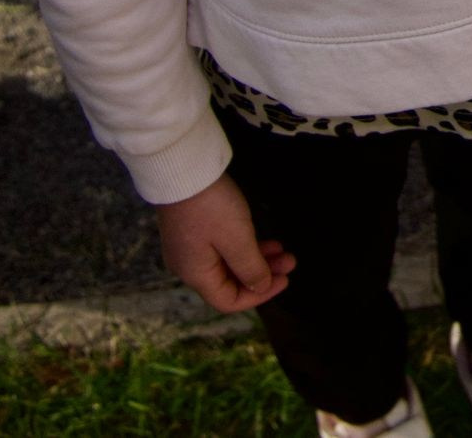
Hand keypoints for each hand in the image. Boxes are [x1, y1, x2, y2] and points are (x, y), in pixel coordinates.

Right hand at [156, 173, 295, 313]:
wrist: (181, 169)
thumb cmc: (211, 207)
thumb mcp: (237, 239)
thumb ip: (251, 268)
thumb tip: (261, 287)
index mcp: (196, 275)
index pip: (228, 301)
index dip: (259, 296)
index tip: (284, 280)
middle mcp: (189, 267)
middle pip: (230, 283)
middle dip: (262, 274)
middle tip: (290, 262)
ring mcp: (189, 248)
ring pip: (229, 264)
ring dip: (257, 259)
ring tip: (283, 250)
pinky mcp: (193, 230)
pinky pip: (222, 249)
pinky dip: (244, 247)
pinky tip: (264, 240)